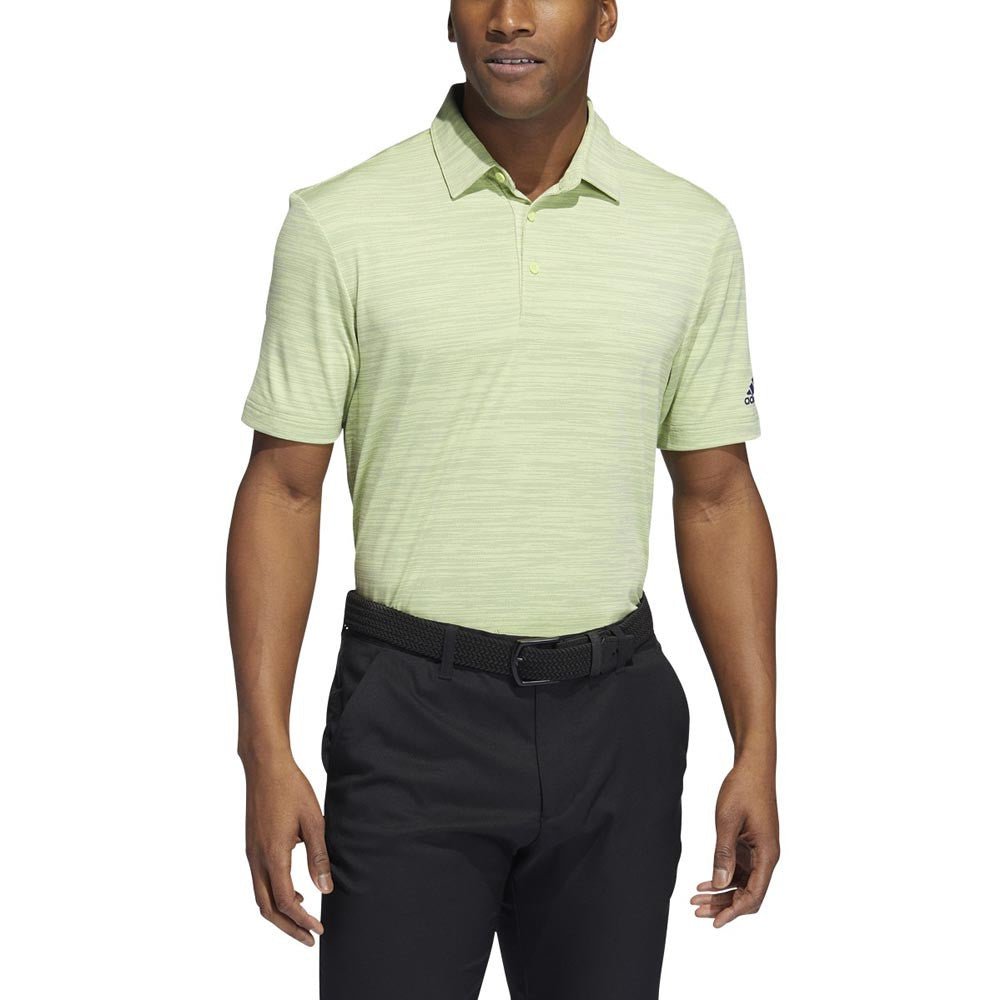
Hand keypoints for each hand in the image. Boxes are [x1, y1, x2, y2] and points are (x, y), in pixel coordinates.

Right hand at [244, 754, 332, 944]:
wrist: (265, 766)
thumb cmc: (291, 788)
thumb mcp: (314, 821)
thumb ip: (319, 856)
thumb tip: (325, 889)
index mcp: (273, 854)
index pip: (285, 900)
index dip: (302, 919)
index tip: (318, 929)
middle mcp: (257, 858)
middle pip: (267, 908)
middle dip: (288, 927)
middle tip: (309, 939)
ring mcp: (251, 852)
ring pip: (260, 896)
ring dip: (279, 913)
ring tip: (303, 920)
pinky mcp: (251, 846)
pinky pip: (259, 881)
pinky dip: (274, 895)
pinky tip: (294, 891)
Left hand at [691, 757, 779, 927]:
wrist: (753, 766)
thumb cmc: (743, 788)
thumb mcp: (727, 821)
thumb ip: (723, 854)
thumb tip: (719, 884)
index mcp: (767, 854)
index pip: (754, 894)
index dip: (734, 911)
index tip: (715, 922)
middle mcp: (766, 856)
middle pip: (748, 893)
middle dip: (723, 905)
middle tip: (696, 911)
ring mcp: (758, 851)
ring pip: (742, 883)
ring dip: (721, 894)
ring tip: (696, 900)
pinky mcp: (750, 844)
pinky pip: (738, 870)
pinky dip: (723, 878)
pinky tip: (704, 883)